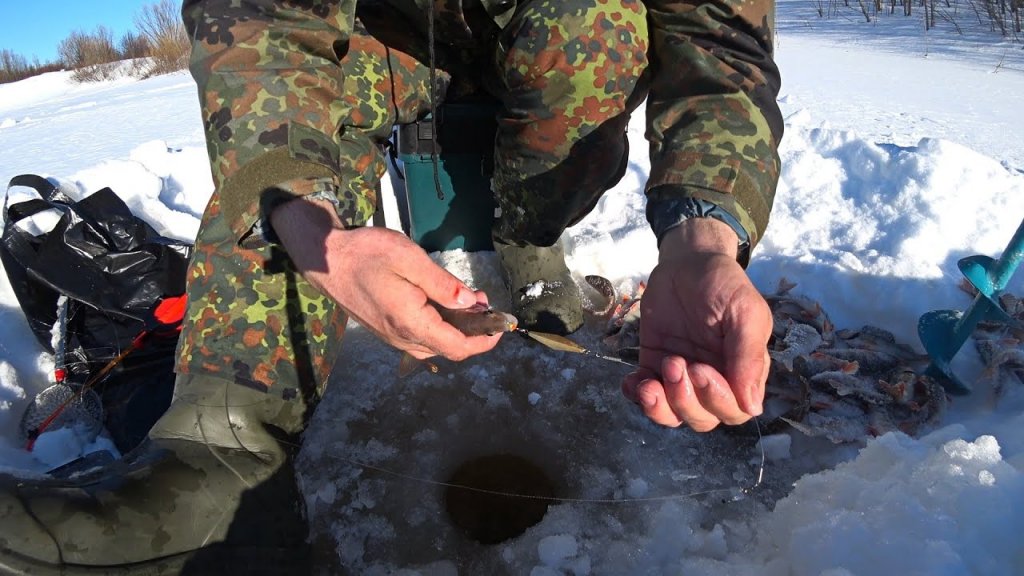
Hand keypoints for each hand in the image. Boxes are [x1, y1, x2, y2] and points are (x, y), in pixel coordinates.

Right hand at [271, 198, 501, 360]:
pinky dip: (439, 325)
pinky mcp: (386, 330)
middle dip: (473, 331)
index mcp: (412, 323)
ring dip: (456, 328)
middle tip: (481, 300)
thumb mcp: (409, 259)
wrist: (325, 259)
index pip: (458, 347)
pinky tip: (441, 303)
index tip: (500, 324)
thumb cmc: (366, 254)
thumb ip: (442, 284)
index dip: (485, 341)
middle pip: (449, 349)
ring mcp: (392, 337)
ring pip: (435, 345)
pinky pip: (420, 338)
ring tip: (465, 299)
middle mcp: (402, 338)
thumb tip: (471, 302)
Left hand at [621, 218, 770, 430]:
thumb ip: (749, 357)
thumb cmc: (723, 283)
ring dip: (659, 408)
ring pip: (673, 414)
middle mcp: (713, 380)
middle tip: (675, 363)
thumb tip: (752, 408)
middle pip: (703, 418)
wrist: (687, 262)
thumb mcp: (745, 312)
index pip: (734, 411)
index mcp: (742, 372)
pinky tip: (633, 381)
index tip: (701, 368)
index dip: (717, 400)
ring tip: (649, 383)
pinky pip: (645, 394)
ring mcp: (681, 375)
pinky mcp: (653, 364)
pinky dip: (636, 395)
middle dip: (686, 401)